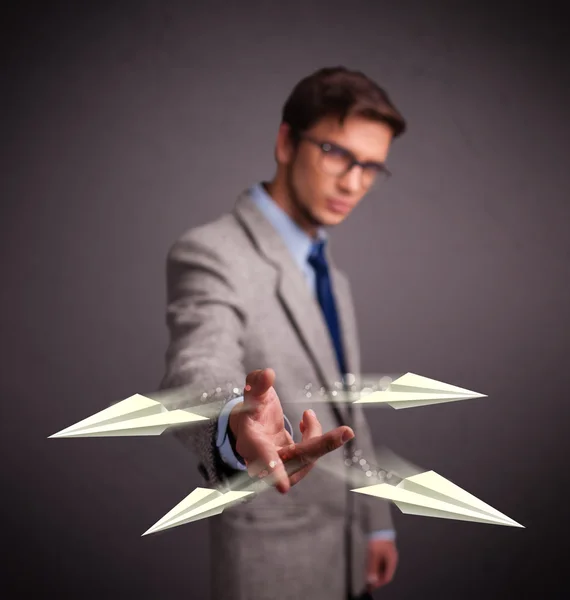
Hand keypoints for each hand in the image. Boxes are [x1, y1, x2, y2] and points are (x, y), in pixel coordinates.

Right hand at [230, 367, 354, 493]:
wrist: (251, 425)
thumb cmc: (251, 408)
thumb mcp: (252, 392)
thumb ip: (258, 383)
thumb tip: (268, 373)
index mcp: (250, 441)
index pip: (261, 456)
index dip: (272, 469)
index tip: (282, 486)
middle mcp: (264, 461)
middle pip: (296, 459)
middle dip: (321, 445)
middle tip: (346, 432)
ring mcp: (279, 467)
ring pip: (307, 459)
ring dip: (316, 436)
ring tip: (308, 415)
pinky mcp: (292, 465)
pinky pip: (310, 456)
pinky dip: (316, 439)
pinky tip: (307, 421)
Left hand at [365, 539, 397, 591]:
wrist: (379, 525)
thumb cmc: (379, 539)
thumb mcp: (374, 554)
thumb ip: (372, 567)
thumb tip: (371, 579)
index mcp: (392, 561)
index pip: (387, 577)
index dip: (379, 583)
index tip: (371, 587)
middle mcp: (391, 559)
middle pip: (385, 573)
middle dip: (377, 579)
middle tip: (369, 583)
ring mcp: (388, 554)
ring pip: (382, 567)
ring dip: (376, 573)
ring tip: (368, 576)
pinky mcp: (384, 550)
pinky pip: (380, 562)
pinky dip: (375, 566)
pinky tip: (370, 567)